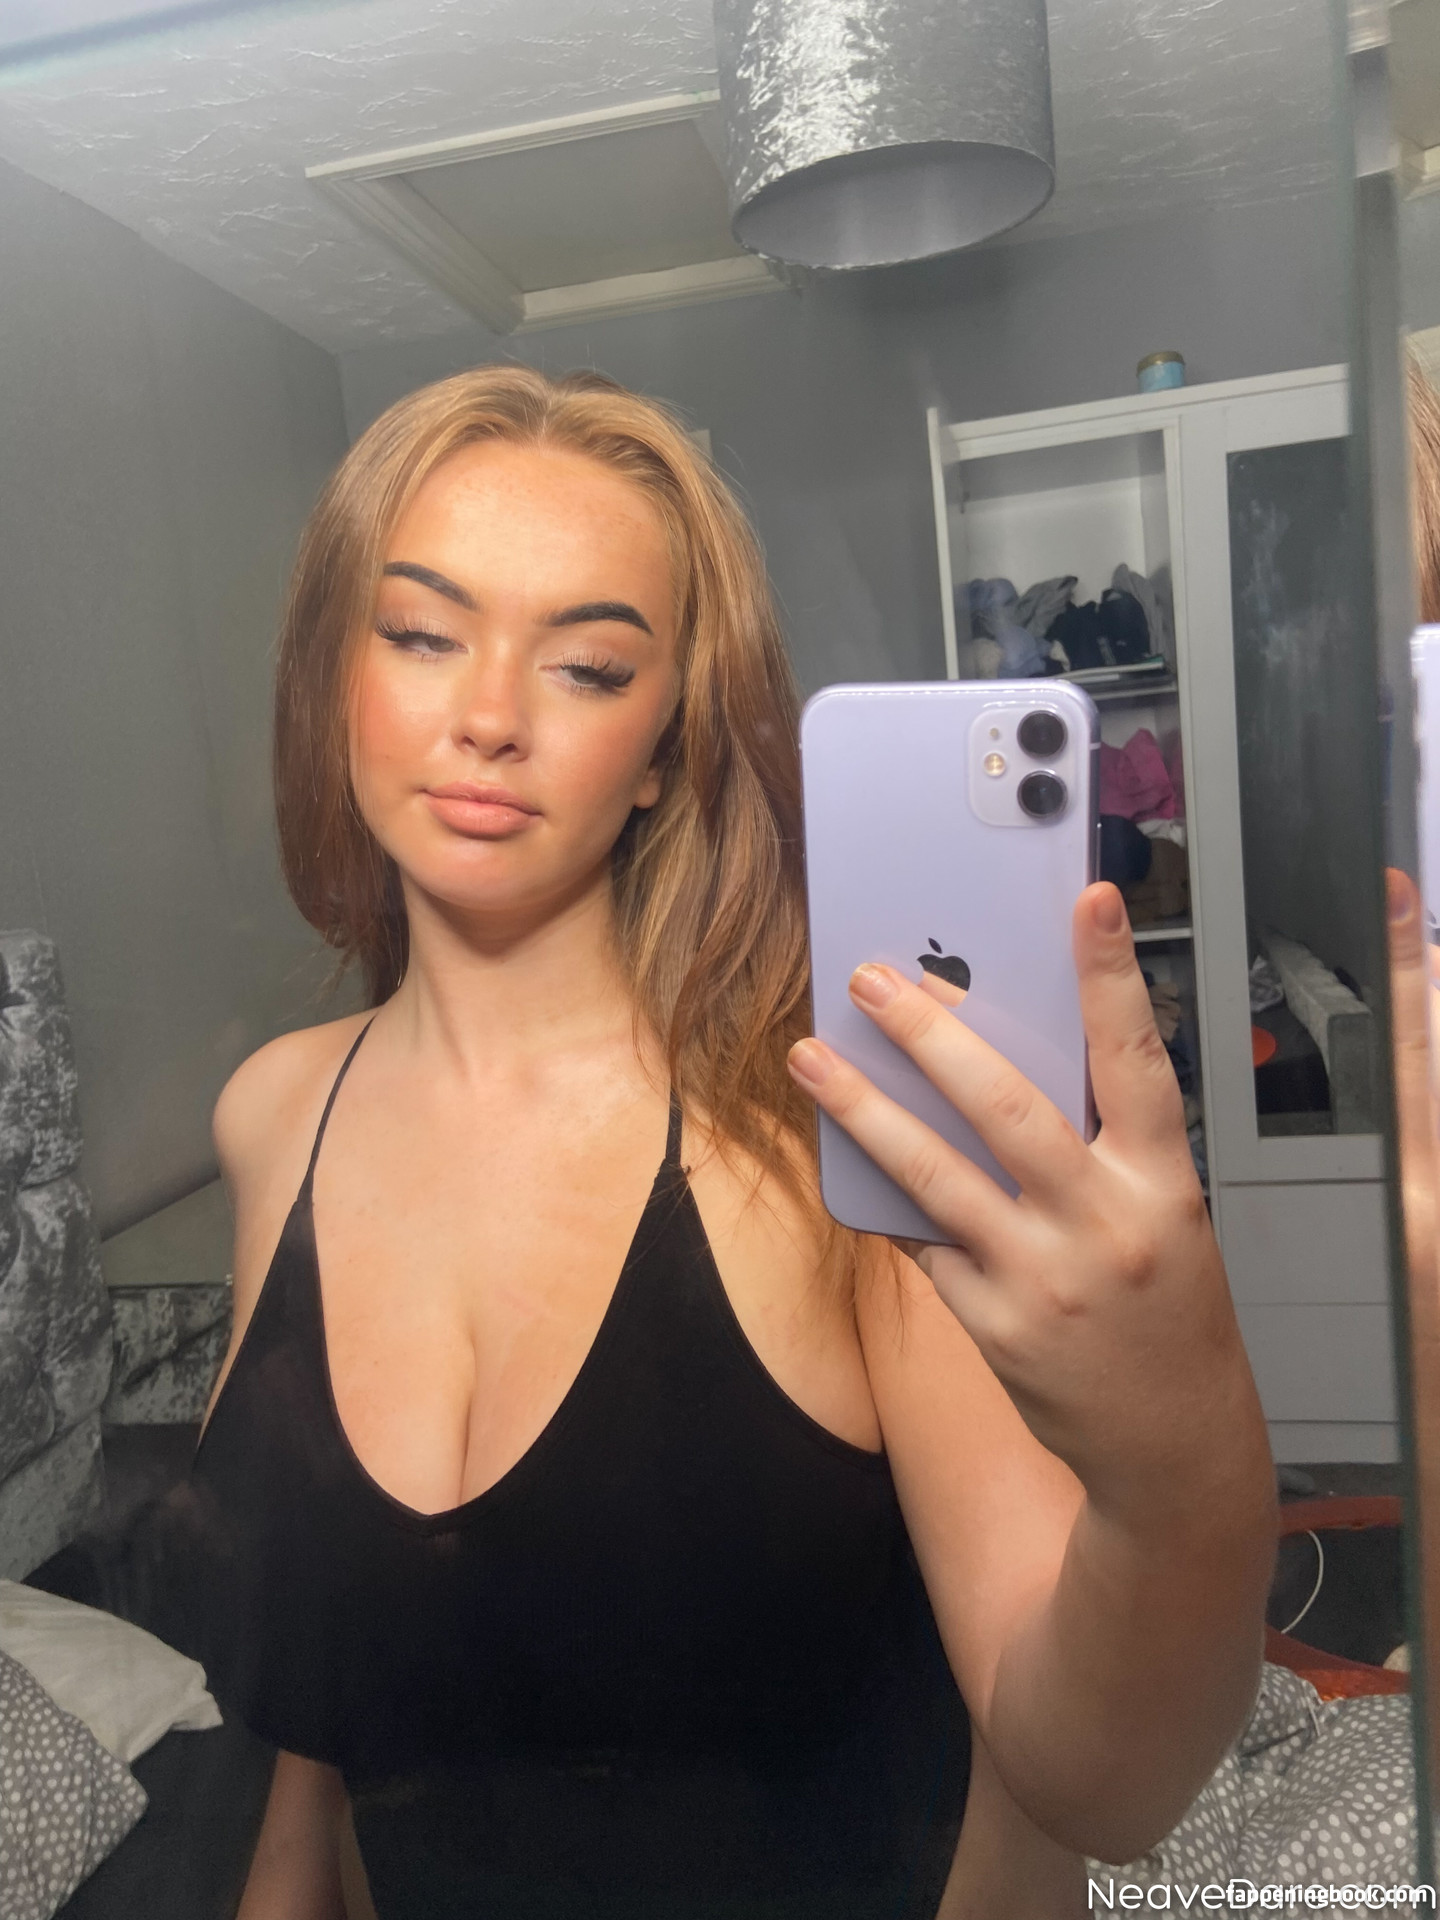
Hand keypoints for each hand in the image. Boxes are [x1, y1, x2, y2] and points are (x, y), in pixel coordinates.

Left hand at [788, 882, 1264, 1526]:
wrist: (1172, 1446)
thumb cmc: (1167, 1314)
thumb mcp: (1164, 1218)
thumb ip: (1099, 1150)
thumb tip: (996, 1067)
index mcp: (1162, 1185)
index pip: (1138, 1059)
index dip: (1114, 976)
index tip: (1092, 900)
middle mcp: (1102, 1226)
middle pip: (1008, 1106)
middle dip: (932, 1033)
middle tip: (875, 979)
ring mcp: (1042, 1279)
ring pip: (935, 1174)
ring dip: (864, 1109)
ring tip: (811, 1056)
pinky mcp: (993, 1325)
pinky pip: (922, 1243)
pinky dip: (886, 1200)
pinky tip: (847, 1160)